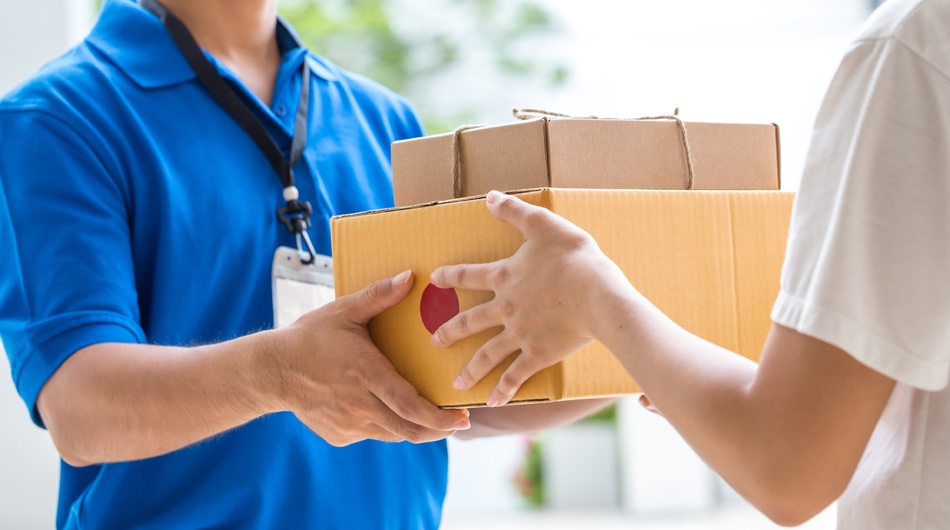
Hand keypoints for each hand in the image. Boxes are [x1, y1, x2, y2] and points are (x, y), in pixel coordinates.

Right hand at [267, 271, 469, 445]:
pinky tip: (386, 408)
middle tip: (457, 422)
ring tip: (428, 415)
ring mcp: (348, 424)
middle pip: (409, 430)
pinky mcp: (339, 435)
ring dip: (414, 428)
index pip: (410, 406)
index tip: (461, 419)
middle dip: (438, 429)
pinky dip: (386, 425)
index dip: (439, 418)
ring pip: (393, 434)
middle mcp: (360, 405)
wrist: (271, 370)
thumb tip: (410, 276)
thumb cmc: (310, 337)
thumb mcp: (344, 311)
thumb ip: (378, 296)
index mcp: (366, 374)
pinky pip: (372, 433)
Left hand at [430, 191, 632, 406]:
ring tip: (456, 384)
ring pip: (487, 354)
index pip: (468, 275)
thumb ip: (515, 212)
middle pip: (470, 321)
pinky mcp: (537, 355)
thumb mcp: (544, 224)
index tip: (434, 280)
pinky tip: (492, 403)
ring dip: (470, 369)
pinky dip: (504, 391)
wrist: (597, 295)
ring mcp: (519, 334)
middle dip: (450, 332)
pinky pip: (515, 376)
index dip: (450, 276)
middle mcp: (504, 308)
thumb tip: (489, 197)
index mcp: (504, 276)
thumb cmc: (574, 258)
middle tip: (435, 342)